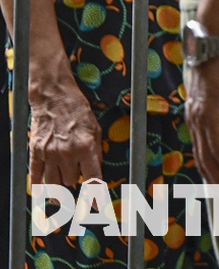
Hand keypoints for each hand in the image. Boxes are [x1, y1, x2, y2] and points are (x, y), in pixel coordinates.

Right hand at [28, 72, 101, 187]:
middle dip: (76, 179)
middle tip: (76, 173)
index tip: (98, 206)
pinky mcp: (35, 152)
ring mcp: (50, 154)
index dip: (96, 195)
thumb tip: (97, 170)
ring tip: (62, 187)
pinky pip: (36, 176)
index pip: (93, 178)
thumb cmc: (78, 111)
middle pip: (72, 181)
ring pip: (54, 183)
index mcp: (86, 148)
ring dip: (59, 185)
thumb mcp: (95, 129)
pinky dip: (39, 186)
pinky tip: (42, 192)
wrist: (54, 98)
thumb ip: (96, 151)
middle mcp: (68, 154)